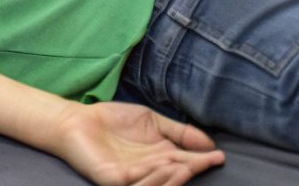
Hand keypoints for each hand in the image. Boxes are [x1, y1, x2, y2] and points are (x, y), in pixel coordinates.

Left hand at [51, 102, 223, 185]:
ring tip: (189, 166)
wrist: (79, 120)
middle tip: (209, 161)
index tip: (219, 156)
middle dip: (193, 169)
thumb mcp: (153, 121)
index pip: (185, 162)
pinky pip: (137, 184)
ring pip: (159, 183)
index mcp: (160, 157)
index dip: (202, 160)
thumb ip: (179, 131)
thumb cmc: (114, 121)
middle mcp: (148, 170)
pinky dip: (153, 178)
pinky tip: (164, 166)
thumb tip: (208, 142)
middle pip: (175, 174)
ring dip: (175, 176)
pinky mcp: (114, 180)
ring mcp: (132, 178)